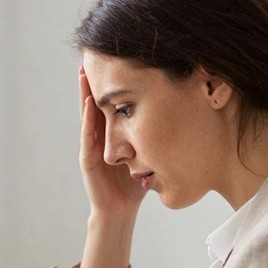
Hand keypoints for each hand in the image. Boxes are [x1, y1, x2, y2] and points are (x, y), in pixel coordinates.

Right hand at [79, 65, 145, 219]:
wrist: (120, 211)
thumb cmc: (135, 184)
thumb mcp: (149, 153)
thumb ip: (157, 137)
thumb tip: (184, 116)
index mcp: (113, 133)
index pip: (111, 103)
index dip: (111, 84)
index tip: (115, 60)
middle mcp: (100, 136)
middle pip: (96, 103)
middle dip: (94, 81)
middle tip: (93, 56)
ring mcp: (92, 147)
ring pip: (87, 115)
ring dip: (85, 95)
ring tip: (84, 74)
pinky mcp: (88, 161)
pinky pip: (88, 137)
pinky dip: (87, 120)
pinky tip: (89, 104)